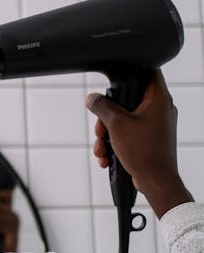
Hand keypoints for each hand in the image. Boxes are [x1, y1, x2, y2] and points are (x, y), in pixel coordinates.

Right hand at [85, 68, 192, 218]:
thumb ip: (102, 107)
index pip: (148, 71)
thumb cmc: (145, 153)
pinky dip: (116, 143)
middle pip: (128, 100)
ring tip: (102, 148)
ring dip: (108, 135)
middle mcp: (160, 109)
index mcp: (158, 99)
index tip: (117, 82)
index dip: (131, 72)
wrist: (156, 181)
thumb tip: (92, 98)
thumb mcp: (116, 124)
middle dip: (107, 117)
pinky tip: (108, 157)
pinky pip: (129, 134)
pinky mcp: (150, 139)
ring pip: (125, 120)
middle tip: (101, 130)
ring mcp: (155, 125)